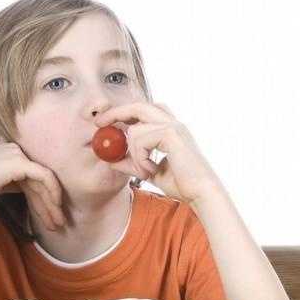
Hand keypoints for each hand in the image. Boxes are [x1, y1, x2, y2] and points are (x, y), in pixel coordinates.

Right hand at [0, 142, 65, 229]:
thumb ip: (16, 183)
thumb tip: (33, 194)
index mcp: (11, 154)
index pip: (33, 177)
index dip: (43, 198)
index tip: (50, 217)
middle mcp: (16, 150)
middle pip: (39, 180)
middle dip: (50, 204)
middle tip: (58, 224)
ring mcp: (18, 154)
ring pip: (44, 181)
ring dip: (52, 204)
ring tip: (57, 224)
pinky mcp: (20, 162)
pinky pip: (44, 177)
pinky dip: (52, 192)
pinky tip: (55, 207)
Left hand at [93, 102, 223, 204]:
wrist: (201, 193)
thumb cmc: (182, 184)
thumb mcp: (151, 172)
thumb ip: (132, 163)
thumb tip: (111, 159)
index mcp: (171, 128)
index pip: (144, 109)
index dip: (123, 112)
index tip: (105, 121)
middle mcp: (173, 123)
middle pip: (138, 106)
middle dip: (116, 113)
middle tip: (99, 123)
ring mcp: (174, 127)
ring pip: (135, 130)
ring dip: (133, 153)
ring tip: (145, 170)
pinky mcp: (172, 134)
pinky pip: (141, 141)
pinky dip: (140, 158)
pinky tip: (151, 169)